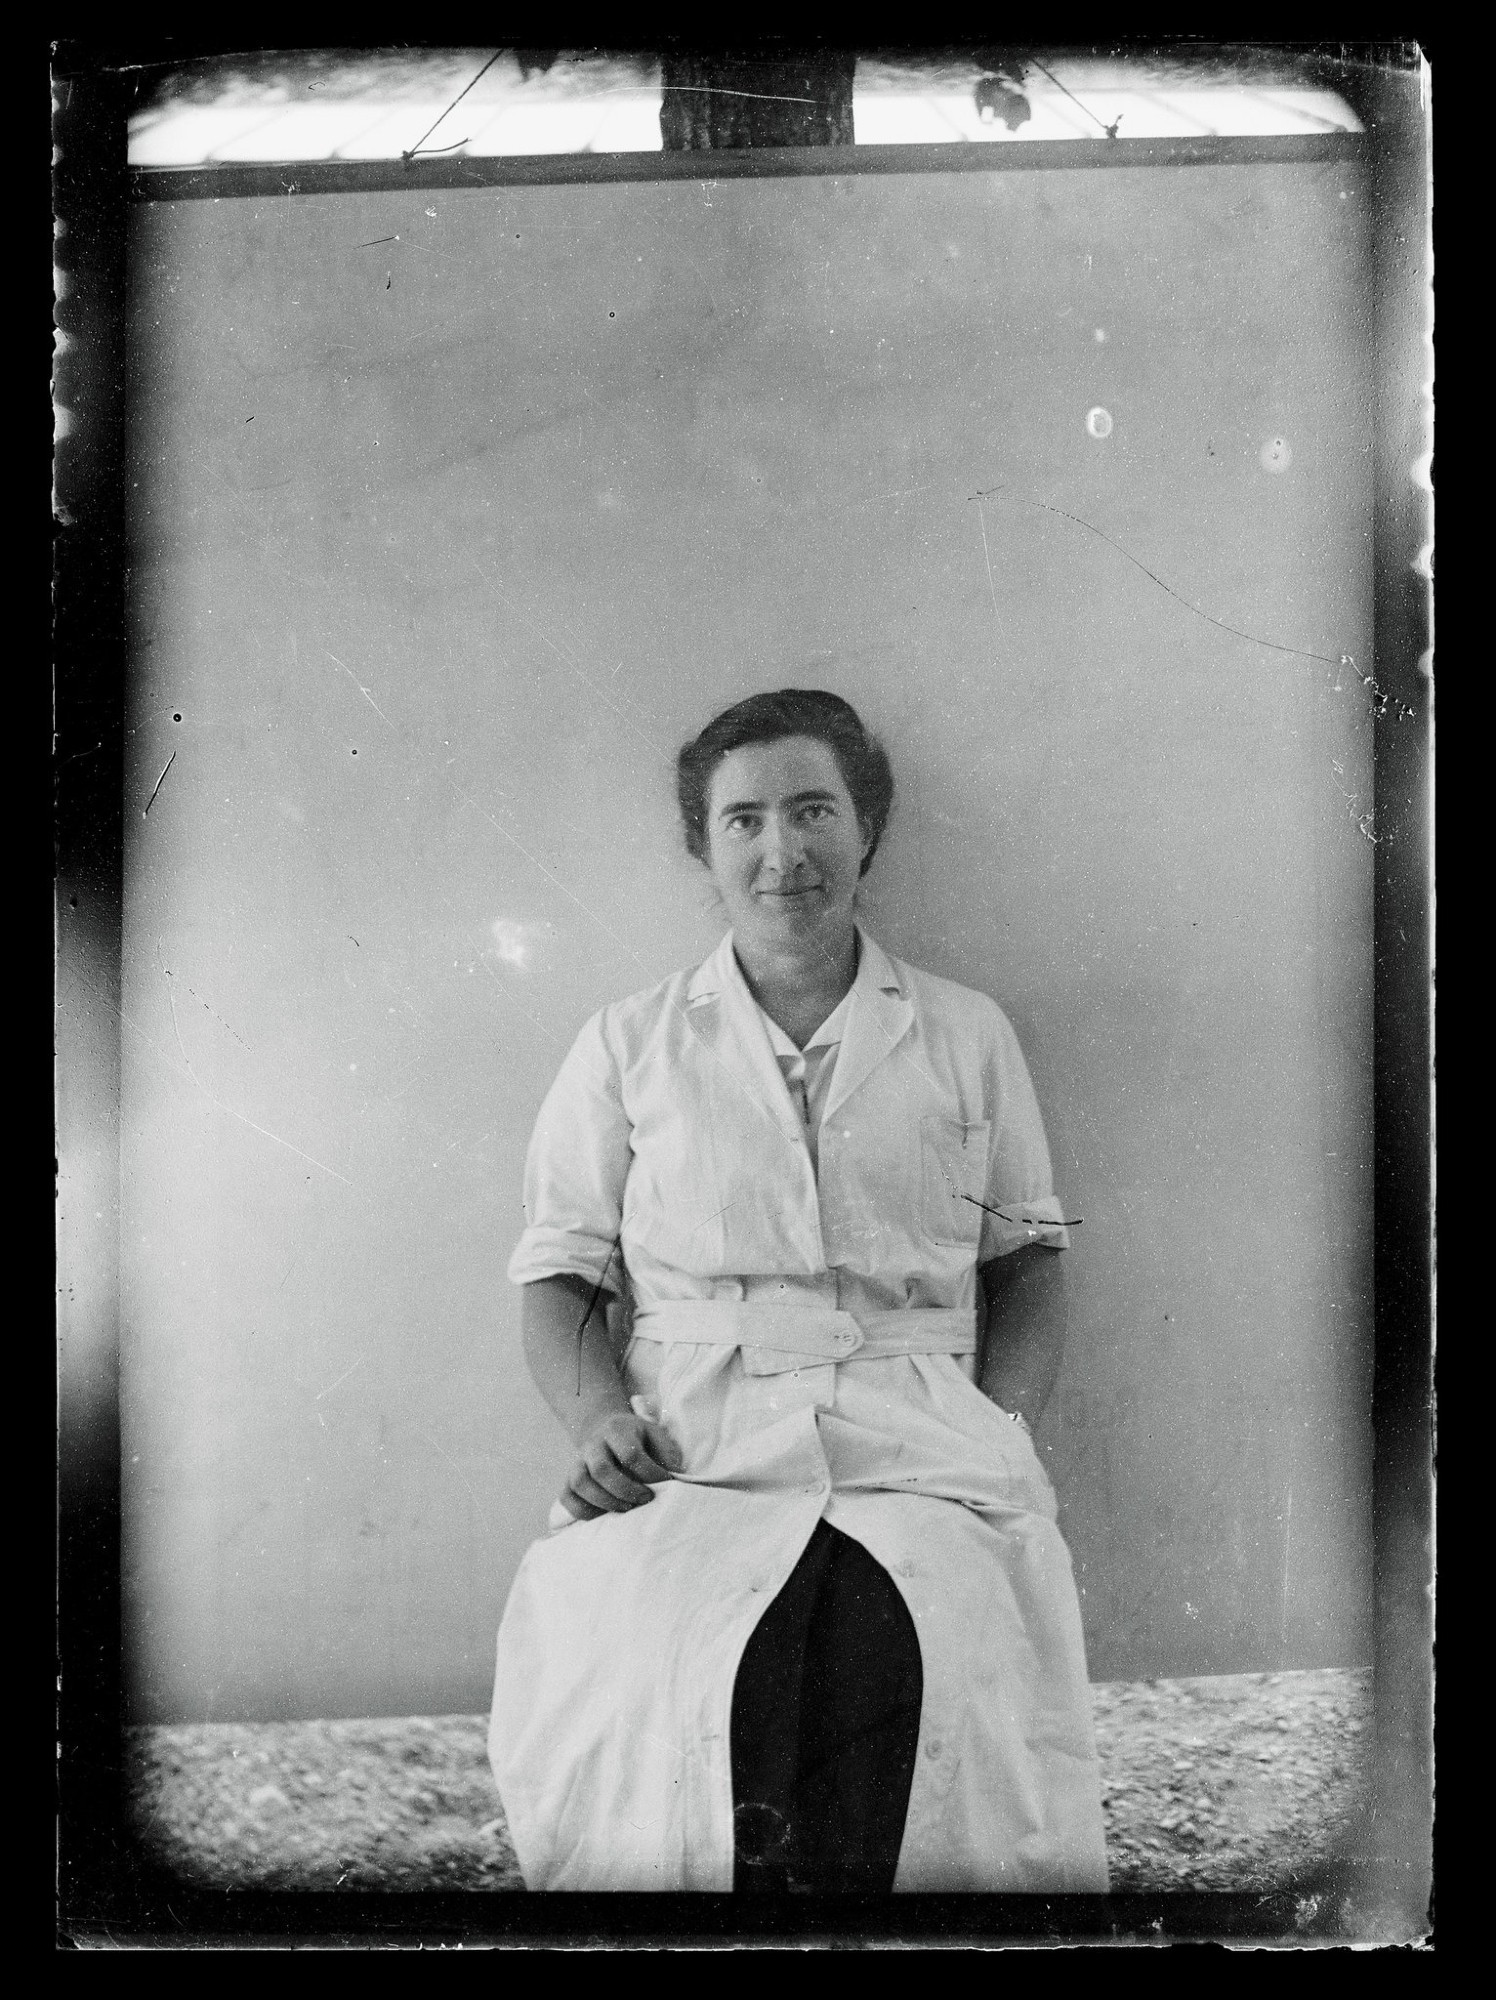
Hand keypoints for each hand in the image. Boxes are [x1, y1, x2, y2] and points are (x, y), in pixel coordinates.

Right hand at [559, 1410, 681, 1521]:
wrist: (604, 1429)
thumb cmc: (636, 1438)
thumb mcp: (655, 1433)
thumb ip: (667, 1452)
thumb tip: (675, 1474)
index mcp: (616, 1429)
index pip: (630, 1454)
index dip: (650, 1473)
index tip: (666, 1482)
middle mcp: (593, 1444)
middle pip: (601, 1470)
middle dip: (626, 1490)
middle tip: (646, 1499)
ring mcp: (578, 1462)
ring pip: (581, 1484)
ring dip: (606, 1502)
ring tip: (628, 1509)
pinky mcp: (569, 1479)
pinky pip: (567, 1497)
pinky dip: (584, 1511)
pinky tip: (604, 1514)